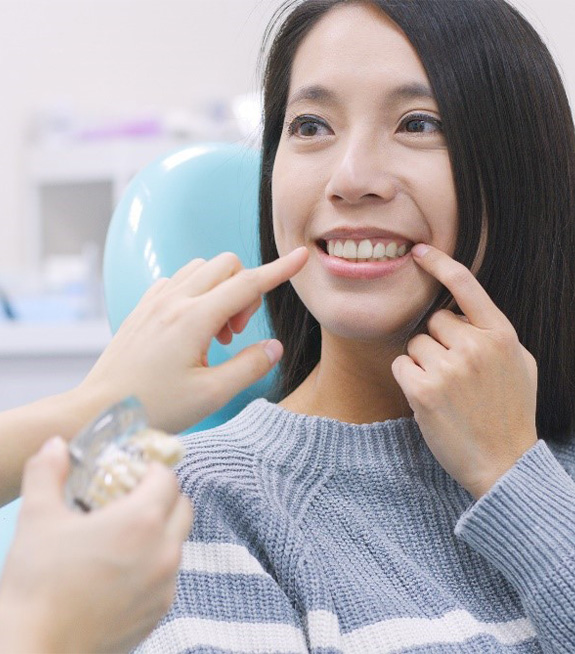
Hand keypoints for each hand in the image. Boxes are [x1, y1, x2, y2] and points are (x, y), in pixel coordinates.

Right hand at [0, 436, 191, 653]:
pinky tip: (122, 569)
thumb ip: (48, 472)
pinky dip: (154, 564)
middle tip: (130, 498)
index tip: (131, 472)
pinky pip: (168, 575)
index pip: (168, 477)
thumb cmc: (36, 583)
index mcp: (142, 521)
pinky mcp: (159, 612)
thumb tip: (55, 444)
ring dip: (161, 530)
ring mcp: (165, 585)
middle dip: (163, 496)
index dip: (150, 469)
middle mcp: (164, 551)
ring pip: (178, 542)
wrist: (32, 651)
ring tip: (124, 534)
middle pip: (182, 506)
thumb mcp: (37, 517)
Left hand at [79, 247, 308, 432]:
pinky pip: (178, 281)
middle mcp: (173, 301)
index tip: (300, 258)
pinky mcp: (142, 309)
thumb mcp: (211, 394)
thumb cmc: (153, 408)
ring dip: (220, 290)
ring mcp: (154, 302)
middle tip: (235, 334)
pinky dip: (196, 293)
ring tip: (214, 333)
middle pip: (226, 266)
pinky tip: (191, 328)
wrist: (98, 411)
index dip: (279, 271)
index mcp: (193, 319)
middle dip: (244, 291)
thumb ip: (249, 366)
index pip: (248, 283)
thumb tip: (274, 347)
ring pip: (201, 269)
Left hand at [391, 244, 537, 498]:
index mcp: (501, 335)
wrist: (504, 463)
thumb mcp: (520, 365)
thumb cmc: (511, 412)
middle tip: (454, 373)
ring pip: (414, 344)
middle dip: (438, 342)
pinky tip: (429, 398)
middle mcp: (476, 346)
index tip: (419, 251)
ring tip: (446, 390)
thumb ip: (495, 334)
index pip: (466, 286)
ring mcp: (449, 368)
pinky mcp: (423, 390)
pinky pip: (401, 365)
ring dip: (423, 362)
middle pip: (433, 322)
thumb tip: (466, 312)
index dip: (440, 263)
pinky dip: (409, 378)